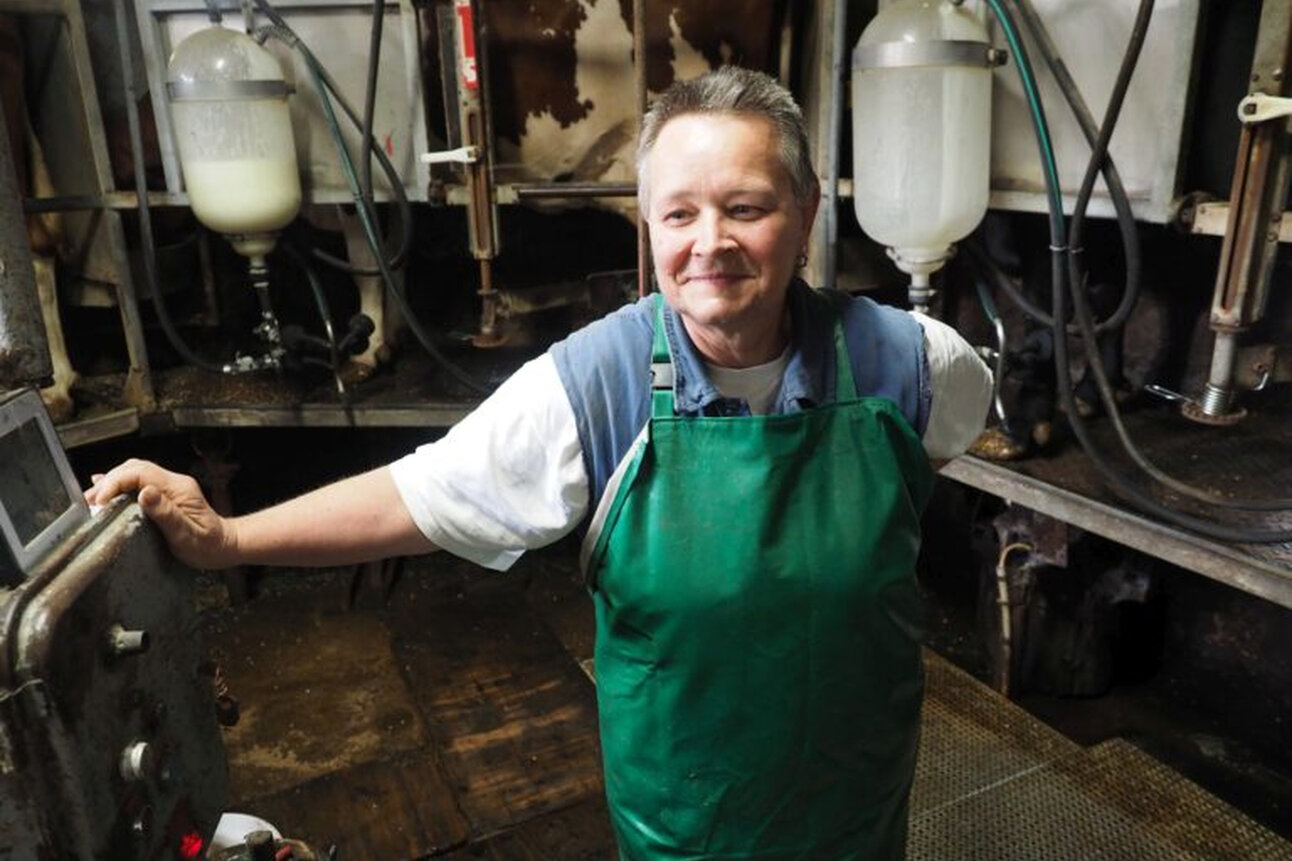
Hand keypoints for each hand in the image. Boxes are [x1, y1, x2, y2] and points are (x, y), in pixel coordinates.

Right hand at [85, 459, 239, 569]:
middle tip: (89, 503)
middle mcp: (174, 482)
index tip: (100, 503)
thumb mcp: (187, 535)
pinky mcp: (165, 493)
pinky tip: (103, 489)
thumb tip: (145, 493)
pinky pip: (139, 481)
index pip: (140, 473)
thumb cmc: (208, 545)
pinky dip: (119, 484)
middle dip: (108, 482)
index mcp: (178, 488)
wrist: (225, 545)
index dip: (115, 483)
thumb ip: (166, 513)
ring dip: (111, 483)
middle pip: (134, 469)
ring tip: (91, 501)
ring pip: (134, 472)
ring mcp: (170, 486)